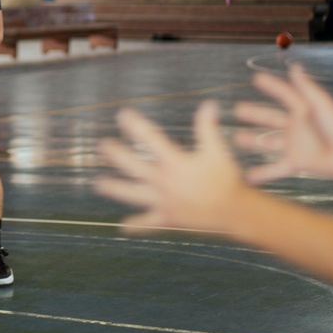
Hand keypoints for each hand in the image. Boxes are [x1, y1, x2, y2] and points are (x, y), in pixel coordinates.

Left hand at [95, 101, 245, 232]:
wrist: (234, 212)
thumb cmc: (227, 180)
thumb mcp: (218, 151)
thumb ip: (208, 128)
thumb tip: (209, 104)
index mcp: (175, 162)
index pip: (151, 139)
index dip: (135, 125)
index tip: (122, 115)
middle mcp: (164, 181)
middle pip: (133, 165)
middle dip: (116, 155)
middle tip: (102, 145)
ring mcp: (164, 201)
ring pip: (133, 194)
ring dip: (115, 188)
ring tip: (98, 184)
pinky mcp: (168, 218)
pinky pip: (148, 223)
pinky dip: (136, 226)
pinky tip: (123, 228)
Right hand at [234, 66, 332, 183]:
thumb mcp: (319, 104)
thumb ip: (306, 87)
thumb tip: (295, 66)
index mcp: (302, 111)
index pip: (283, 95)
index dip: (271, 86)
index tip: (256, 79)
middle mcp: (295, 127)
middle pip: (269, 118)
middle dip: (254, 114)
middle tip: (237, 110)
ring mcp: (294, 145)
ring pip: (267, 143)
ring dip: (252, 141)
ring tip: (236, 138)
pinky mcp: (296, 162)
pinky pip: (275, 168)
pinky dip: (262, 173)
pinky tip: (247, 176)